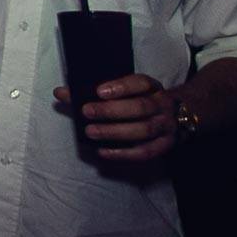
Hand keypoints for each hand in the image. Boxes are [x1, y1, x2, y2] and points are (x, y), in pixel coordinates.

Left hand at [53, 73, 177, 161]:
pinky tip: (103, 151)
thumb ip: (90, 92)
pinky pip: (146, 152)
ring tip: (91, 132)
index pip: (140, 83)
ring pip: (144, 129)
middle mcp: (162, 105)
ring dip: (115, 131)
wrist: (177, 116)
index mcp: (151, 87)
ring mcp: (166, 126)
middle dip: (112, 110)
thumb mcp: (124, 92)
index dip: (121, 87)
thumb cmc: (140, 101)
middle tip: (87, 112)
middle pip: (140, 107)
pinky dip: (124, 154)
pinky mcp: (165, 145)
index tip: (99, 91)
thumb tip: (59, 93)